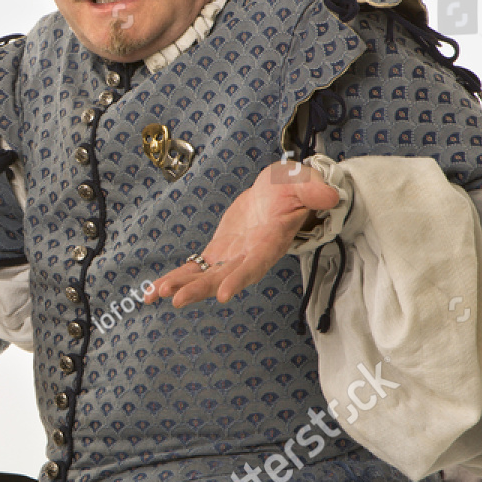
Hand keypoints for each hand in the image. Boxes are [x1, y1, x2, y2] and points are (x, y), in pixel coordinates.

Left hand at [143, 160, 340, 306]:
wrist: (277, 193)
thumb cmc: (292, 189)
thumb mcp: (303, 183)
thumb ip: (314, 191)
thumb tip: (330, 196)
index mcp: (269, 242)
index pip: (254, 264)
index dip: (239, 278)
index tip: (223, 294)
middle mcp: (249, 257)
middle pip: (223, 277)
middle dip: (200, 289)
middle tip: (176, 299)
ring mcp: (231, 258)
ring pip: (205, 278)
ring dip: (182, 286)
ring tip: (156, 294)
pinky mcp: (216, 254)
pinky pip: (193, 270)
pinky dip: (174, 279)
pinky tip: (151, 292)